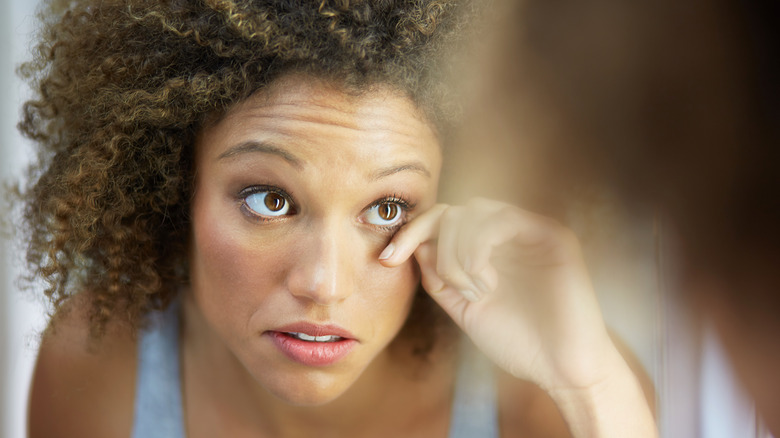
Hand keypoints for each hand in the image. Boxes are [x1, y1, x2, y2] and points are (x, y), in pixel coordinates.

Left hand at [380, 198, 618, 390]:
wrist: (561, 371)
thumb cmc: (518, 342)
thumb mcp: (464, 309)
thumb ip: (439, 278)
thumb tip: (414, 246)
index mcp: (485, 248)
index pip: (441, 221)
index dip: (410, 233)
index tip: (386, 259)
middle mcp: (507, 234)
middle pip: (453, 210)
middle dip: (432, 241)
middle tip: (447, 284)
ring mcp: (530, 232)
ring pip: (475, 211)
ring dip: (459, 251)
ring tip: (473, 289)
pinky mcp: (554, 237)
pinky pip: (506, 219)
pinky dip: (481, 246)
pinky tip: (484, 280)